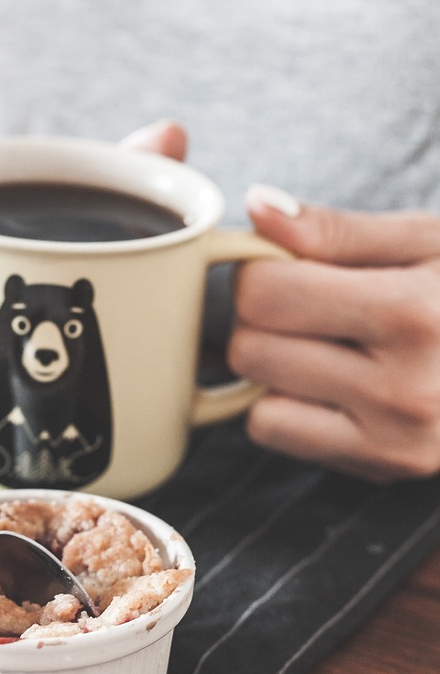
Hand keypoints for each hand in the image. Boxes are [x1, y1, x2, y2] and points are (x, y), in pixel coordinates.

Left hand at [229, 185, 439, 480]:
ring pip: (255, 400)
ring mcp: (395, 439)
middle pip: (250, 349)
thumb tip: (257, 206)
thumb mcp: (425, 240)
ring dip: (274, 369)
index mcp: (413, 314)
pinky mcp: (384, 467)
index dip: (261, 269)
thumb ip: (336, 229)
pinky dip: (288, 409)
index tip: (287, 264)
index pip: (266, 293)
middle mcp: (404, 388)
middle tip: (308, 306)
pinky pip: (276, 436)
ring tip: (328, 346)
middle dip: (263, 320)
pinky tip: (334, 386)